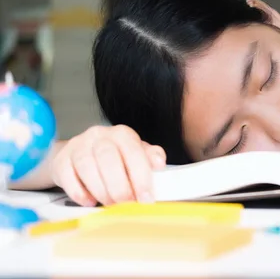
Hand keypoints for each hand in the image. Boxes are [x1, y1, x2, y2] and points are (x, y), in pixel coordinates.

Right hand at [51, 125, 165, 205]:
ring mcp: (78, 146)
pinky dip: (80, 193)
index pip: (133, 152)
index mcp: (122, 134)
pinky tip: (90, 201)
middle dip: (120, 186)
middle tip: (126, 204)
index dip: (141, 177)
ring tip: (111, 204)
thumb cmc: (114, 157)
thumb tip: (159, 163)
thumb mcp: (135, 155)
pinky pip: (67, 176)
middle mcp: (99, 135)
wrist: (80, 154)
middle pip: (108, 158)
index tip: (146, 198)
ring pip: (87, 167)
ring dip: (101, 191)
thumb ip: (149, 158)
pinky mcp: (61, 160)